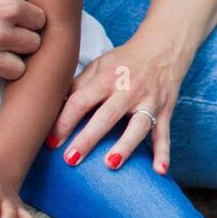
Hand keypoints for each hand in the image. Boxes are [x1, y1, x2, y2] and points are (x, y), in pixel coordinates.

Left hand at [46, 35, 184, 173]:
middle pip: (106, 115)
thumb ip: (79, 85)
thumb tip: (54, 106)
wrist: (164, 47)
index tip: (51, 142)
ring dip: (125, 146)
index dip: (64, 121)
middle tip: (70, 159)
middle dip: (88, 138)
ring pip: (137, 126)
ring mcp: (149, 101)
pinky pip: (164, 134)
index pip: (82, 100)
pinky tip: (160, 170)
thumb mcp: (100, 65)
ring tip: (110, 165)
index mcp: (107, 77)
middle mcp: (128, 89)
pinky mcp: (165, 111)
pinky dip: (164, 152)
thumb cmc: (125, 60)